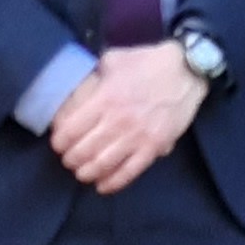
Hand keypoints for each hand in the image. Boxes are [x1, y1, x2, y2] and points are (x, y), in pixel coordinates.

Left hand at [49, 42, 203, 194]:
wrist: (186, 71)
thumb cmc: (148, 62)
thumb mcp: (114, 59)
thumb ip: (93, 74)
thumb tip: (78, 87)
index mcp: (105, 99)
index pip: (70, 131)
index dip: (59, 141)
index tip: (58, 143)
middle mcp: (118, 121)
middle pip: (83, 151)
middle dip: (70, 159)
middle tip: (68, 159)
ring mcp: (137, 137)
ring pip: (102, 165)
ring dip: (87, 173)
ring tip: (82, 172)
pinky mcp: (153, 147)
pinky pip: (129, 172)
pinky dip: (113, 182)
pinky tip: (103, 185)